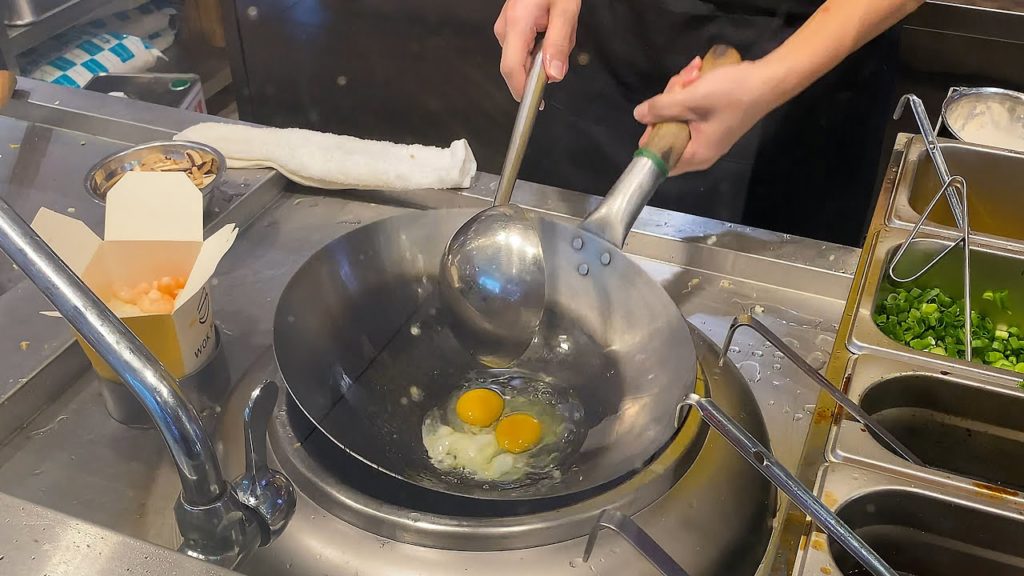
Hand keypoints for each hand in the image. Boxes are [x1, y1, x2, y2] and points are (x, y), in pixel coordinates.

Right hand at [494, 0, 580, 100]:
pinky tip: (552, 29)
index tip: (536, 105)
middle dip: (542, 68)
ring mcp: (506, 26)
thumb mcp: (566, 9)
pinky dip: (541, 46)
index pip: (511, 69)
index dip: (521, 91)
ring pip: (523, 57)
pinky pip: (524, 47)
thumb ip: (559, 43)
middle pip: (517, 66)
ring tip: (560, 30)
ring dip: (544, 55)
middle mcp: (506, 27)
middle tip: (563, 46)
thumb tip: (554, 75)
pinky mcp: (510, 26)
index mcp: (517, 23)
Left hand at [634, 57, 775, 175]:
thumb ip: (661, 108)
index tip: (651, 117)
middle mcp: (701, 150)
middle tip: (680, 84)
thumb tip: (638, 115)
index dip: (651, 140)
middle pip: (668, 132)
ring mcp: (708, 134)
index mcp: (696, 155)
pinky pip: (692, 109)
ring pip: (679, 116)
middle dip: (669, 104)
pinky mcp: (713, 119)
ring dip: (680, 91)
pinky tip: (698, 71)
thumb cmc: (731, 94)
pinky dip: (692, 90)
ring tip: (693, 72)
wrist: (769, 80)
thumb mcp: (691, 99)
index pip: (662, 161)